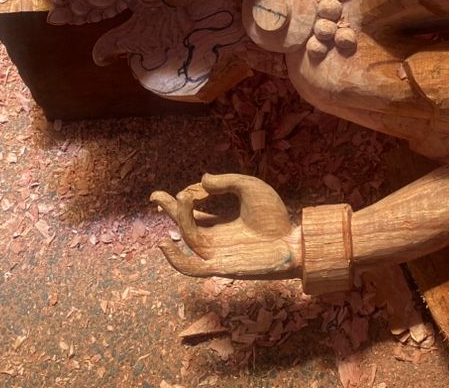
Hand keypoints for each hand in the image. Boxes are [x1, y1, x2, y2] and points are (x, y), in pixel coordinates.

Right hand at [151, 173, 300, 278]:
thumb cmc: (275, 217)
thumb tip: (202, 179)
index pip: (194, 218)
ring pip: (189, 239)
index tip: (175, 191)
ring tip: (182, 198)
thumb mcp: (250, 189)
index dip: (181, 205)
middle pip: (185, 227)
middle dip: (170, 211)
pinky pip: (192, 268)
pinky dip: (175, 259)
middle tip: (155, 196)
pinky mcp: (221, 267)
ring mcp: (217, 255)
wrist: (293, 240)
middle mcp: (215, 242)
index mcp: (221, 227)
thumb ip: (228, 182)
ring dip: (181, 219)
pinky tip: (166, 242)